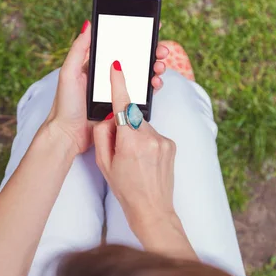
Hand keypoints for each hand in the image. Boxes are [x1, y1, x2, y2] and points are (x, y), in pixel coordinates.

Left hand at [46, 21, 168, 155]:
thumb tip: (88, 24)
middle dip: (152, 53)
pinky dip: (151, 87)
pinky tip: (155, 83)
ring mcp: (117, 91)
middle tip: (161, 51)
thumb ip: (78, 49)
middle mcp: (108, 76)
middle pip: (135, 59)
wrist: (69, 135)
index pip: (119, 45)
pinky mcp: (123, 106)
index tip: (151, 27)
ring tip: (159, 67)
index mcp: (96, 65)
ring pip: (141, 76)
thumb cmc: (65, 105)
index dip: (136, 36)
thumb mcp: (69, 73)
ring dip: (154, 69)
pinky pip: (141, 94)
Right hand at [93, 61, 176, 238]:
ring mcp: (164, 141)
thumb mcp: (104, 164)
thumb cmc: (126, 189)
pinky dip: (147, 143)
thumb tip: (108, 119)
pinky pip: (154, 135)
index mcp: (131, 142)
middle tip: (120, 152)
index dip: (119, 84)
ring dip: (136, 137)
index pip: (122, 106)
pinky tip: (146, 162)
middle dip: (123, 128)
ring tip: (135, 161)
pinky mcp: (172, 144)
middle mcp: (150, 138)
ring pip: (143, 127)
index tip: (117, 66)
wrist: (152, 210)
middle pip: (131, 119)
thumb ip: (103, 136)